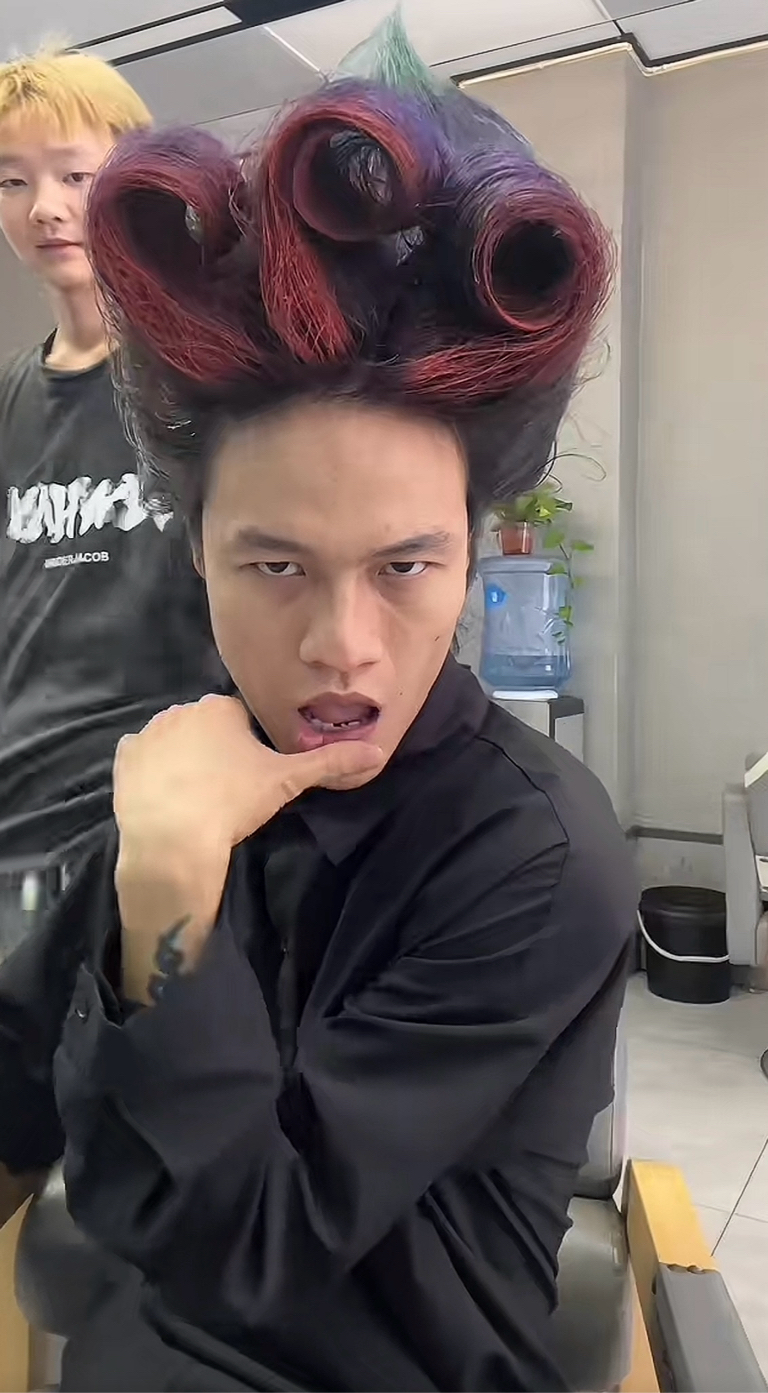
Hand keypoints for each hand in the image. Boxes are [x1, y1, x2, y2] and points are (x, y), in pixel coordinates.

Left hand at [113, 695, 383, 1001]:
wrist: (175, 839)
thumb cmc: (234, 802)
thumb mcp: (286, 782)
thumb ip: (329, 763)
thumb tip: (377, 752)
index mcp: (221, 707)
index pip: (242, 720)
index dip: (250, 748)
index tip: (252, 776)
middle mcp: (181, 710)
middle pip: (207, 727)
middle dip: (216, 750)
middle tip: (227, 789)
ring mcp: (148, 733)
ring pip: (175, 741)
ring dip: (185, 760)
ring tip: (197, 797)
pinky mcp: (124, 758)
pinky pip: (143, 758)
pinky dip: (153, 772)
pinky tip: (167, 796)